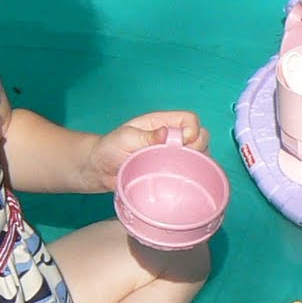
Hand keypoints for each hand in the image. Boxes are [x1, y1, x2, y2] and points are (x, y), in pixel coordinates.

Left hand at [87, 111, 208, 191]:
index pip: (189, 119)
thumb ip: (146, 135)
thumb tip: (166, 134)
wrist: (100, 171)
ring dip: (197, 164)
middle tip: (179, 160)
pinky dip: (192, 178)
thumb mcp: (125, 137)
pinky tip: (182, 183)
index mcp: (163, 123)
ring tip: (180, 172)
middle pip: (201, 137)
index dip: (192, 129)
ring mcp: (174, 157)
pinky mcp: (172, 174)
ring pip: (200, 156)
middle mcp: (172, 138)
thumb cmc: (110, 148)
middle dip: (198, 148)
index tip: (182, 143)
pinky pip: (191, 174)